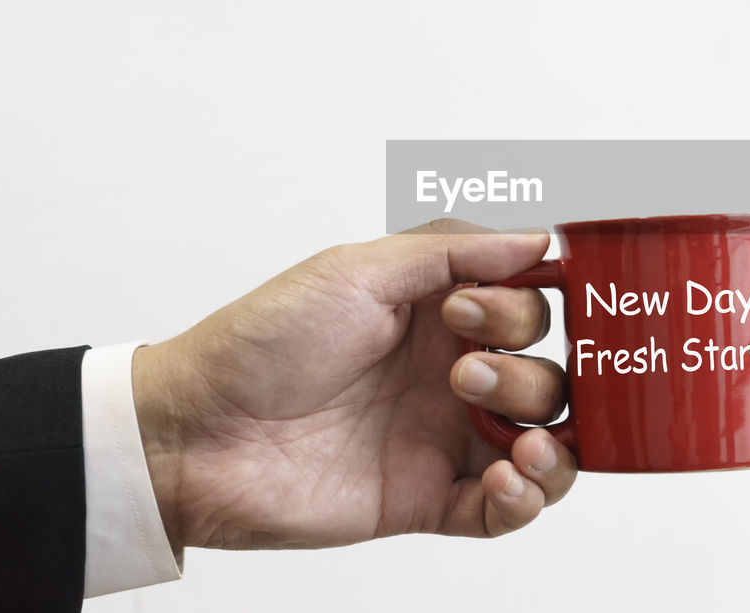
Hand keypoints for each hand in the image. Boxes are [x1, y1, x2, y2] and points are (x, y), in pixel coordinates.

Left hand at [131, 220, 575, 551]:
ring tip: (517, 442)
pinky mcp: (430, 499)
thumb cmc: (262, 342)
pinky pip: (505, 511)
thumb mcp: (356, 271)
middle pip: (546, 377)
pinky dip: (526, 498)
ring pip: (545, 443)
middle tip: (464, 374)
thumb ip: (453, 252)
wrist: (197, 434)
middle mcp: (451, 375)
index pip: (529, 309)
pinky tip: (505, 479)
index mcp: (439, 316)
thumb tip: (536, 238)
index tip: (478, 314)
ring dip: (552, 440)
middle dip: (526, 375)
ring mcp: (444, 440)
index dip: (525, 310)